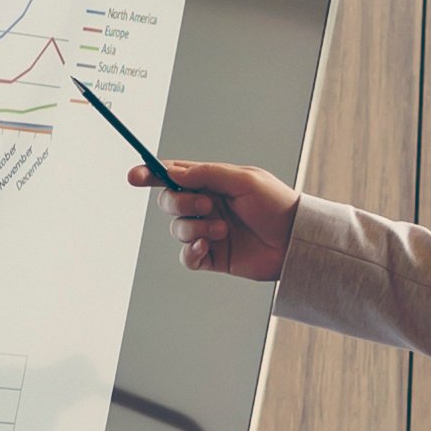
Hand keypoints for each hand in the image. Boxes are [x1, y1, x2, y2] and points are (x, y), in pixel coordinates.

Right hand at [142, 159, 298, 281]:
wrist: (295, 241)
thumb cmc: (276, 204)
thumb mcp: (243, 180)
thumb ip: (207, 174)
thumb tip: (172, 172)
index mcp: (212, 183)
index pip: (174, 176)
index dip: (151, 175)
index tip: (134, 177)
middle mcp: (207, 206)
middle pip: (169, 202)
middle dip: (179, 203)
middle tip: (206, 205)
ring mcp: (208, 232)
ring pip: (177, 229)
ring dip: (195, 228)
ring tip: (222, 229)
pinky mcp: (213, 257)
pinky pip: (186, 257)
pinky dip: (191, 252)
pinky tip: (206, 247)